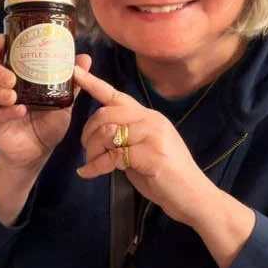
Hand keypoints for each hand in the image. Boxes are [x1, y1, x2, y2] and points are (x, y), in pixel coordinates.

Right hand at [0, 34, 90, 172]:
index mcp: (14, 74)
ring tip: (13, 95)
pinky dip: (6, 111)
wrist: (41, 151)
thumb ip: (71, 81)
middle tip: (11, 77)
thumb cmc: (48, 121)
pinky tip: (19, 111)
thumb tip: (85, 58)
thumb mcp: (61, 100)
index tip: (3, 41)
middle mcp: (0, 86)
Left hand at [70, 67, 216, 227]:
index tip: (75, 72)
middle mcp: (151, 120)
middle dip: (88, 133)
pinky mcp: (151, 155)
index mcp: (148, 116)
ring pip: (106, 133)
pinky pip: (112, 156)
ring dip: (92, 151)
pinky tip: (88, 173)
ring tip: (91, 163)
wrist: (193, 195)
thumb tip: (100, 137)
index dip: (93, 83)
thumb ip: (124, 138)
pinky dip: (95, 166)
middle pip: (105, 114)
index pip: (116, 95)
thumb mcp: (142, 149)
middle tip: (86, 150)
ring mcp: (153, 136)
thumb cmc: (165, 175)